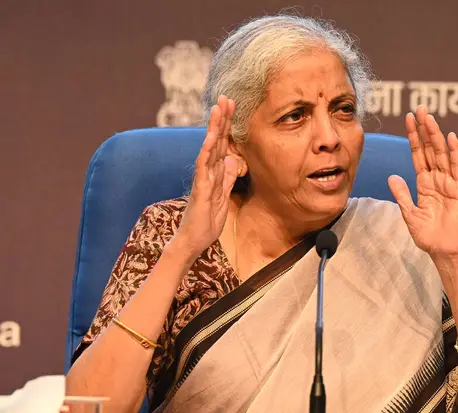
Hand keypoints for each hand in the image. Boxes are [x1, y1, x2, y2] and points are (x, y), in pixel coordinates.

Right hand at [174, 95, 237, 257]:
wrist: (193, 241)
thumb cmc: (206, 222)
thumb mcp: (222, 197)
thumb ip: (226, 178)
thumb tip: (233, 159)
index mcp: (214, 173)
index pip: (221, 145)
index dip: (227, 126)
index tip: (231, 106)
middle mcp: (207, 172)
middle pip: (215, 141)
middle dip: (221, 119)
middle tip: (225, 97)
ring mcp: (202, 179)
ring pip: (208, 149)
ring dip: (214, 129)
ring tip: (217, 109)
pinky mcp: (200, 190)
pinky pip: (203, 168)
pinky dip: (206, 152)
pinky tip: (210, 138)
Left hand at [388, 105, 457, 259]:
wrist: (443, 251)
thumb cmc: (428, 235)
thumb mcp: (409, 213)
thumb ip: (402, 194)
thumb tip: (392, 176)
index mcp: (424, 183)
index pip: (418, 155)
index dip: (413, 137)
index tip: (408, 118)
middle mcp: (437, 180)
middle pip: (430, 149)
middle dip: (424, 129)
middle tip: (420, 108)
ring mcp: (449, 184)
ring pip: (442, 154)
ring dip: (436, 136)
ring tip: (430, 117)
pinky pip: (457, 169)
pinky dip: (455, 154)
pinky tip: (451, 138)